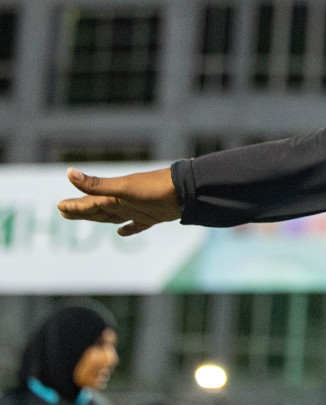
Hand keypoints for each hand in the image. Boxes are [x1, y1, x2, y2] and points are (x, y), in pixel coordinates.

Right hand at [57, 167, 180, 236]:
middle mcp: (123, 202)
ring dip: (99, 217)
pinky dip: (128, 229)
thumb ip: (96, 185)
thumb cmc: (154, 188)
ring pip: (112, 216)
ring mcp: (137, 209)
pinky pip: (135, 225)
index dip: (74, 206)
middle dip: (81, 211)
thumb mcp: (123, 188)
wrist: (187, 192)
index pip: (88, 202)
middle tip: (64, 212)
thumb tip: (69, 172)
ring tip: (86, 218)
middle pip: (97, 209)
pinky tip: (122, 232)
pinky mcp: (151, 217)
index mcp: (113, 196)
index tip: (60, 206)